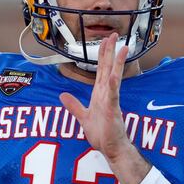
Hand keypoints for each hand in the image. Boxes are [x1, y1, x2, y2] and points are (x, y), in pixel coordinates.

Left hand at [60, 33, 132, 159]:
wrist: (111, 149)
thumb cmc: (102, 134)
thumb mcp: (83, 117)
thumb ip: (74, 105)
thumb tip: (62, 95)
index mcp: (100, 93)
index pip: (101, 69)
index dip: (103, 54)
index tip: (105, 40)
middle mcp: (107, 93)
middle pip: (108, 67)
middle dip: (110, 50)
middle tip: (114, 34)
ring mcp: (111, 100)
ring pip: (113, 77)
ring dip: (117, 62)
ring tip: (122, 47)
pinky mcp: (112, 110)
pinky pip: (112, 95)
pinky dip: (112, 85)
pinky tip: (112, 76)